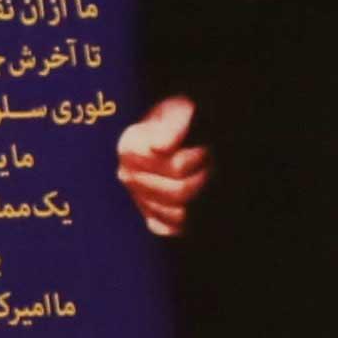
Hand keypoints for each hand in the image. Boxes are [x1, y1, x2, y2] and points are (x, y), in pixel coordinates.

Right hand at [117, 97, 209, 239]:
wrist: (178, 130)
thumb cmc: (182, 117)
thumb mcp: (181, 109)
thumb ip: (173, 124)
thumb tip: (161, 148)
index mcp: (130, 147)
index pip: (176, 167)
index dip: (198, 157)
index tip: (203, 146)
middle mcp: (128, 174)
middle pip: (178, 192)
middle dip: (203, 177)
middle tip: (209, 163)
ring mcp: (137, 196)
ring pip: (177, 213)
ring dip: (198, 196)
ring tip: (202, 177)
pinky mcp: (147, 214)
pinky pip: (167, 228)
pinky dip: (184, 221)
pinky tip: (194, 203)